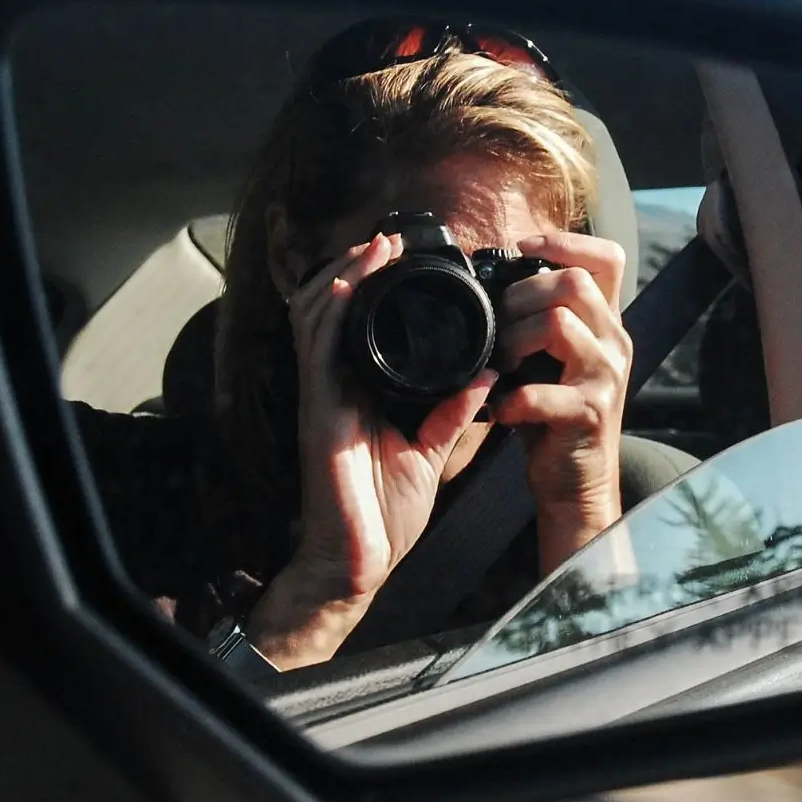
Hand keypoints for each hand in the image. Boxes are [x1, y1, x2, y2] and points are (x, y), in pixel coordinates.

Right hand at [245, 233, 497, 669]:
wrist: (357, 563)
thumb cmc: (385, 513)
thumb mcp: (429, 451)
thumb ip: (449, 412)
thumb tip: (483, 376)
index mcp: (358, 392)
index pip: (354, 323)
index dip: (369, 283)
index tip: (399, 253)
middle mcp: (333, 387)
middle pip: (329, 308)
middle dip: (354, 267)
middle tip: (386, 238)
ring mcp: (320, 397)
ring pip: (318, 317)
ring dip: (344, 276)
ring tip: (374, 247)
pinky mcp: (317, 412)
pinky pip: (318, 350)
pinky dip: (333, 312)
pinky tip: (351, 285)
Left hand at [495, 232, 633, 572]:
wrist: (576, 484)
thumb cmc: (554, 418)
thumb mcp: (555, 360)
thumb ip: (540, 320)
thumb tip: (491, 282)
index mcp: (606, 324)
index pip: (607, 257)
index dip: (564, 242)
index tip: (523, 248)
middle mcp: (615, 342)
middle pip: (574, 282)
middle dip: (522, 295)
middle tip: (498, 326)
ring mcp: (606, 376)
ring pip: (559, 322)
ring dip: (514, 340)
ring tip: (500, 364)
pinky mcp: (590, 412)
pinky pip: (543, 391)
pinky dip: (512, 399)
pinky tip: (502, 409)